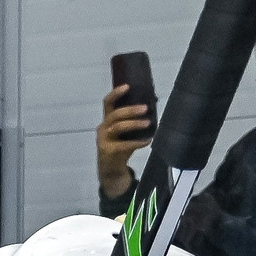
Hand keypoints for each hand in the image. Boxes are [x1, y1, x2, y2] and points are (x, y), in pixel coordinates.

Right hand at [97, 83, 152, 202]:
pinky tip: (148, 141)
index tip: (127, 86)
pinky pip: (124, 144)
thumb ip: (131, 120)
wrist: (111, 169)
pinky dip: (138, 142)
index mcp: (107, 120)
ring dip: (134, 124)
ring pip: (118, 127)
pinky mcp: (108, 151)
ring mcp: (104, 140)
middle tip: (145, 108)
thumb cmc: (120, 146)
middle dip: (131, 110)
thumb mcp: (124, 132)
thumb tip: (152, 105)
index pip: (107, 103)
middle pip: (115, 114)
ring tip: (148, 123)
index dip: (116, 94)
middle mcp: (103, 128)